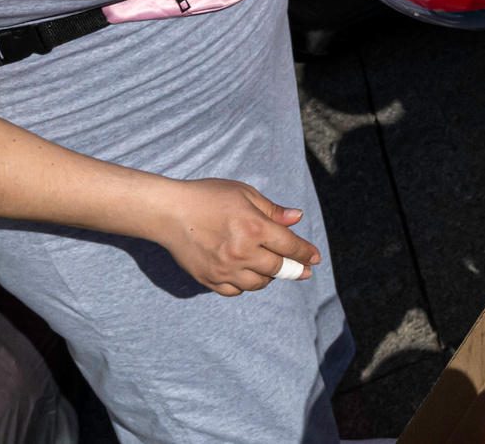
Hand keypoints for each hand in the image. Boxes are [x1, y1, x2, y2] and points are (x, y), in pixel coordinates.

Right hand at [151, 177, 321, 296]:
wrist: (168, 212)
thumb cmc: (208, 197)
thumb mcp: (244, 194)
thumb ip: (272, 210)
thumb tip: (297, 218)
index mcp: (254, 228)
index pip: (289, 246)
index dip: (305, 253)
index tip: (315, 259)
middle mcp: (241, 252)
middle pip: (277, 268)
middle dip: (293, 269)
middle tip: (301, 270)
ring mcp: (224, 269)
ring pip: (258, 283)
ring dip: (269, 277)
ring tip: (270, 268)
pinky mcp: (208, 279)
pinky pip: (235, 291)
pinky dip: (245, 285)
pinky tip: (247, 275)